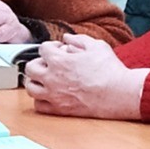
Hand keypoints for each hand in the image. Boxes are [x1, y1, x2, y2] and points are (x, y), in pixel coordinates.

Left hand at [23, 34, 145, 119]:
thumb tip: (67, 38)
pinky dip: (41, 100)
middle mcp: (52, 78)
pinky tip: (50, 95)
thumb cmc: (110, 71)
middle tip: (49, 63)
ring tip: (45, 79)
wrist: (119, 94)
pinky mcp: (60, 109)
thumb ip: (78, 39)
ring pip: (30, 88)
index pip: (42, 48)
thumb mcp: (97, 46)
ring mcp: (54, 95)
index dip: (51, 46)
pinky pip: (39, 106)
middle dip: (39, 62)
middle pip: (30, 68)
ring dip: (35, 81)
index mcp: (59, 61)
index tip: (59, 49)